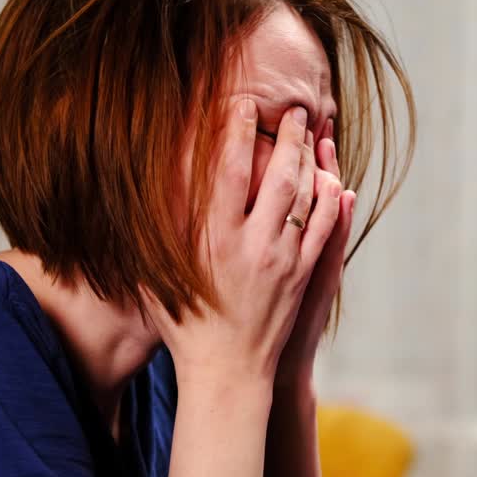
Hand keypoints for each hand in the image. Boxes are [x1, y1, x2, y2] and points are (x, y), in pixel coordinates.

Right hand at [153, 101, 343, 387]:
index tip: (244, 104)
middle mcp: (251, 246)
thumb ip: (157, 232)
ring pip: (305, 199)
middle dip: (289, 137)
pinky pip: (323, 230)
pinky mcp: (302, 277)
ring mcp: (282, 261)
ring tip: (315, 132)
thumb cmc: (184, 324)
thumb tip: (142, 189)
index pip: (228, 173)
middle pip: (277, 177)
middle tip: (297, 107)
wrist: (226, 373)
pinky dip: (331, 201)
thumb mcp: (159, 275)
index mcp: (212, 241)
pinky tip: (334, 180)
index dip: (237, 133)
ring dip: (312, 161)